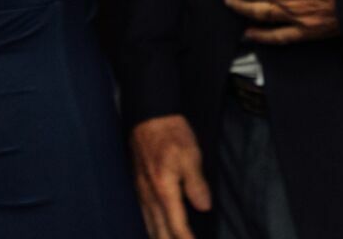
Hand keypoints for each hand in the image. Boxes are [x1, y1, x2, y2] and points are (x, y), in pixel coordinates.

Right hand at [129, 114, 210, 238]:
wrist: (149, 117)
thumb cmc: (171, 134)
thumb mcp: (191, 155)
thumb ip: (196, 184)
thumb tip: (204, 207)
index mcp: (164, 191)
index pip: (176, 226)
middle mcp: (149, 196)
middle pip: (159, 232)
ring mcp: (141, 192)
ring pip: (149, 226)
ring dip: (159, 238)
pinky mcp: (138, 187)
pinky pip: (143, 216)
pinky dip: (150, 228)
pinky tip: (155, 229)